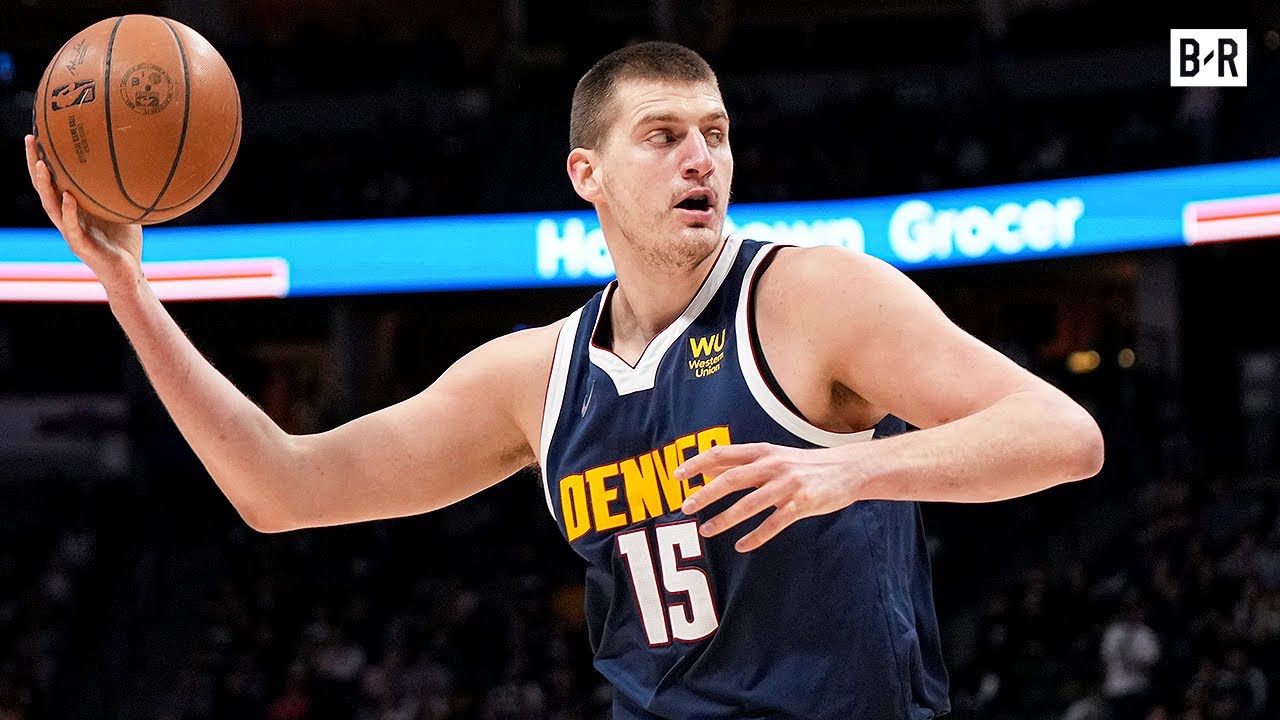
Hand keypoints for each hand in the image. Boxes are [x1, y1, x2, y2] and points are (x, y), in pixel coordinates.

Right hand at [24, 134, 143, 290]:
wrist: (128, 275)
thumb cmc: (125, 242)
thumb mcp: (124, 210)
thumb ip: (123, 191)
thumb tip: (139, 162)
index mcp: (74, 208)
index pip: (54, 179)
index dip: (45, 158)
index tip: (40, 133)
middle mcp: (67, 218)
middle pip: (44, 187)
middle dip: (35, 163)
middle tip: (30, 139)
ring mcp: (71, 232)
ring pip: (51, 206)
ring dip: (45, 185)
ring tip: (41, 165)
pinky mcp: (81, 246)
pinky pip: (71, 228)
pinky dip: (69, 212)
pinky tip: (68, 197)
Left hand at [676, 442, 871, 551]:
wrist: (849, 469)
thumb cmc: (805, 465)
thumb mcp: (772, 457)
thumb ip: (741, 463)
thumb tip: (706, 468)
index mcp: (762, 452)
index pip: (723, 454)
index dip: (698, 463)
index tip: (678, 476)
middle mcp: (772, 465)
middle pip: (731, 478)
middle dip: (705, 494)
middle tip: (685, 507)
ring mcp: (788, 485)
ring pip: (749, 504)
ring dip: (724, 518)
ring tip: (706, 530)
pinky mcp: (802, 504)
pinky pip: (774, 524)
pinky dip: (755, 536)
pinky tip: (741, 546)